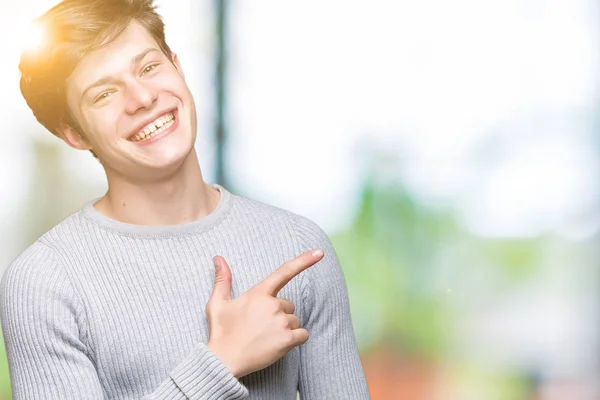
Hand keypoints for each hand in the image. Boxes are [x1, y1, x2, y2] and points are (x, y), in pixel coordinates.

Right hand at [206, 249, 323, 377]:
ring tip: (266, 336)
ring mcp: (281, 322)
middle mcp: (273, 305)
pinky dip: (295, 339)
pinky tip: (278, 344)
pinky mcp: (287, 339)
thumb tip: (218, 257)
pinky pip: (303, 335)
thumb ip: (223, 279)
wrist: (223, 361)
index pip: (284, 272)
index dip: (304, 260)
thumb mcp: (217, 303)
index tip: (320, 252)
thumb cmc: (221, 332)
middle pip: (289, 305)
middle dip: (279, 314)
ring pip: (295, 320)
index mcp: (259, 293)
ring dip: (286, 327)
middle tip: (260, 326)